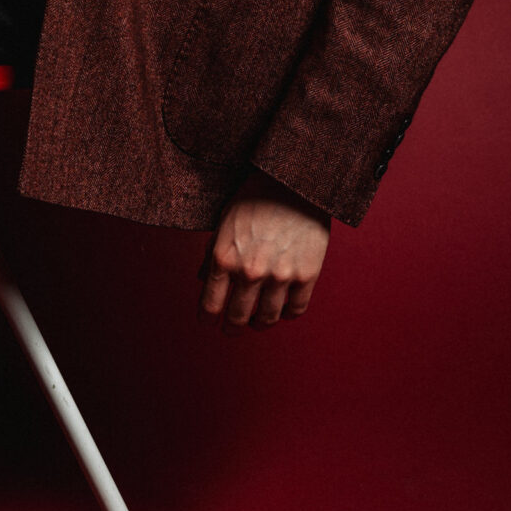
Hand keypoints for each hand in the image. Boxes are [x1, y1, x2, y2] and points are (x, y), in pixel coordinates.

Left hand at [198, 175, 330, 330]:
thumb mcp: (224, 222)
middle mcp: (250, 271)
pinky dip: (288, 315)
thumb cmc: (255, 198)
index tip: (209, 322)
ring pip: (268, 318)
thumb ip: (212, 254)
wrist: (294, 182)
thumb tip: (203, 280)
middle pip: (238, 317)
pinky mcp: (307, 275)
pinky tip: (283, 310)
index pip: (210, 305)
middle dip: (232, 327)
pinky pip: (296, 309)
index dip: (207, 319)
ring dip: (260, 324)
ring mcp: (280, 275)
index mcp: (224, 257)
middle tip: (232, 329)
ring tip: (258, 322)